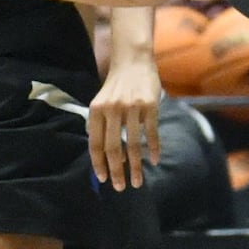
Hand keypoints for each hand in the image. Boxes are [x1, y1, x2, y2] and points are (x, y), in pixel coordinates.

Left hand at [88, 51, 165, 190]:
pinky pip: (151, 133)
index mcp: (96, 111)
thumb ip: (99, 125)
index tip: (103, 179)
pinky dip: (152, 149)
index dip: (98, 163)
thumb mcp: (100, 102)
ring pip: (132, 144)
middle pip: (113, 148)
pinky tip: (153, 161)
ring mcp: (131, 108)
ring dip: (135, 166)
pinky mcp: (150, 105)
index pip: (95, 143)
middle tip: (120, 187)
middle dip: (116, 171)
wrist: (133, 61)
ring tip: (138, 181)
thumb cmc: (116, 86)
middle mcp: (112, 110)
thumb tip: (103, 154)